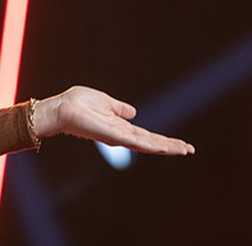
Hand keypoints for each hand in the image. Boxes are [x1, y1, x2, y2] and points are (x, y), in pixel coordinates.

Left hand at [31, 86, 193, 155]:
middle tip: (190, 149)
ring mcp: (118, 137)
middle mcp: (121, 135)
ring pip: (148, 144)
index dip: (163, 139)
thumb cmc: (78, 104)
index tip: (180, 143)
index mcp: (119, 126)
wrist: (62, 109)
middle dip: (171, 146)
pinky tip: (166, 147)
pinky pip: (137, 142)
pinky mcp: (114, 136)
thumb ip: (119, 109)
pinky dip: (153, 145)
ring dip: (167, 147)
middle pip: (151, 142)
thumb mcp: (104, 102)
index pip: (146, 135)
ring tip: (185, 149)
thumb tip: (132, 112)